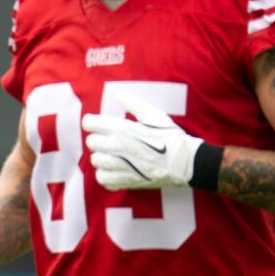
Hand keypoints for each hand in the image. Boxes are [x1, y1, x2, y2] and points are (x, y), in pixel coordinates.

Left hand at [83, 93, 202, 190]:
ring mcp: (120, 166)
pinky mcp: (124, 181)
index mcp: (123, 129)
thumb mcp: (154, 115)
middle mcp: (117, 147)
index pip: (90, 123)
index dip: (91, 122)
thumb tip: (119, 94)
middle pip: (91, 142)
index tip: (95, 123)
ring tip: (113, 154)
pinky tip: (114, 169)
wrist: (184, 162)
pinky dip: (105, 175)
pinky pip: (102, 179)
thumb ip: (134, 104)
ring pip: (95, 161)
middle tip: (109, 139)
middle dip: (97, 139)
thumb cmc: (169, 136)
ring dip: (101, 157)